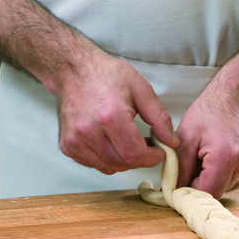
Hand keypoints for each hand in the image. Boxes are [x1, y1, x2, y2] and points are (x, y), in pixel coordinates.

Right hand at [55, 55, 178, 174]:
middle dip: (140, 159)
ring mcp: (76, 140)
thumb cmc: (107, 75)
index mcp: (111, 116)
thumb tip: (171, 142)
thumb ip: (160, 118)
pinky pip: (94, 164)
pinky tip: (110, 141)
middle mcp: (89, 131)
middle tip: (145, 145)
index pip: (135, 155)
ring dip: (123, 160)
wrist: (74, 70)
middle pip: (123, 164)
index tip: (159, 151)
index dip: (152, 158)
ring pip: (109, 168)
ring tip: (127, 141)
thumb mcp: (141, 89)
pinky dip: (106, 159)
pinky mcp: (67, 145)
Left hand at [175, 77, 238, 198]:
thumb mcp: (186, 135)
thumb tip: (175, 190)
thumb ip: (179, 167)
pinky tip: (228, 154)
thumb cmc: (212, 111)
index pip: (207, 193)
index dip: (193, 190)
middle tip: (198, 161)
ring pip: (231, 187)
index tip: (185, 179)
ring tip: (214, 154)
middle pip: (220, 191)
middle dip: (205, 182)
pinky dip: (231, 173)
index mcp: (226, 157)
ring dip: (219, 178)